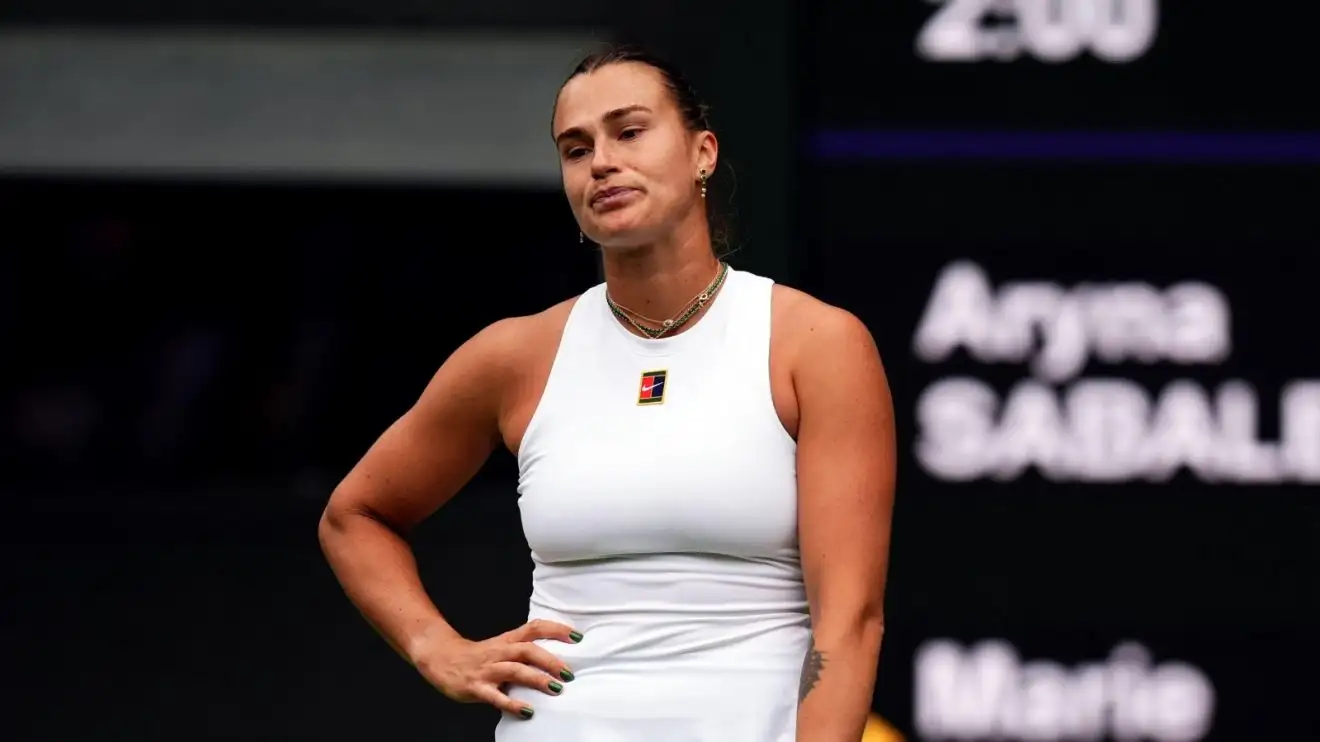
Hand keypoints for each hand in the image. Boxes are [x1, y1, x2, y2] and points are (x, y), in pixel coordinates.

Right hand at [415, 619, 581, 718]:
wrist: (440, 657)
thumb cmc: (477, 655)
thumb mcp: (500, 648)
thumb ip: (523, 652)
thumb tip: (555, 661)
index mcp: (507, 640)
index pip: (534, 627)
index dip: (556, 629)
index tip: (576, 636)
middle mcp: (499, 652)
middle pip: (528, 650)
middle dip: (550, 661)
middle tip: (569, 673)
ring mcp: (488, 670)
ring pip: (515, 670)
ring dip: (537, 679)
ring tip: (556, 688)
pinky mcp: (477, 687)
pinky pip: (496, 696)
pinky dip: (513, 704)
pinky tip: (528, 711)